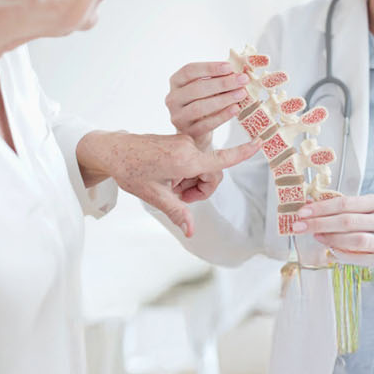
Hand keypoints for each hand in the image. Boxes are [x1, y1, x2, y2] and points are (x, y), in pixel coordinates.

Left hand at [79, 132, 258, 237]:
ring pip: (202, 167)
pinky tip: (167, 179)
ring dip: (191, 182)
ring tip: (169, 188)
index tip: (260, 143)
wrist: (113, 150)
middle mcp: (189, 148)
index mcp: (185, 160)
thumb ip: (177, 212)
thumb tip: (191, 232)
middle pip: (212, 172)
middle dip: (201, 188)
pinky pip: (193, 160)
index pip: (221, 159)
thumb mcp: (154, 195)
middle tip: (178, 198)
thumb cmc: (131, 170)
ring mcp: (184, 142)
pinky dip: (185, 173)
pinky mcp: (179, 141)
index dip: (242, 153)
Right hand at [165, 62, 251, 147]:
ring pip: (200, 107)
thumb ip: (217, 78)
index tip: (229, 67)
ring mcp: (178, 117)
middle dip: (222, 83)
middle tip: (242, 80)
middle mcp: (173, 98)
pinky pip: (206, 124)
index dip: (209, 67)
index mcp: (176, 82)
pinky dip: (223, 115)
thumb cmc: (203, 102)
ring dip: (224, 99)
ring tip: (242, 94)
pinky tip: (236, 109)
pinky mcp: (188, 132)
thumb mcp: (206, 88)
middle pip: (196, 88)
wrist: (196, 130)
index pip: (189, 70)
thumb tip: (237, 72)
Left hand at [298, 194, 373, 268]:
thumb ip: (345, 208)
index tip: (302, 211)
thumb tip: (312, 207)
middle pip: (347, 221)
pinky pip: (359, 256)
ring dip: (330, 239)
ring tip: (315, 236)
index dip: (322, 208)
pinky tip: (329, 249)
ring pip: (355, 240)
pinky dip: (341, 252)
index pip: (345, 203)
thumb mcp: (369, 207)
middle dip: (320, 223)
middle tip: (299, 226)